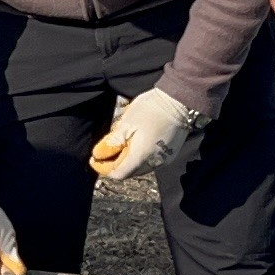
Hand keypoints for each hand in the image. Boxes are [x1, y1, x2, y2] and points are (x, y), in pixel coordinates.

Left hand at [89, 87, 204, 180]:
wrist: (180, 101)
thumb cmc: (152, 109)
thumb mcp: (126, 124)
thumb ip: (111, 143)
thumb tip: (99, 154)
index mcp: (141, 157)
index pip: (118, 173)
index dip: (103, 168)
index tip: (94, 158)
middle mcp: (154, 163)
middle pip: (128, 172)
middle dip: (114, 164)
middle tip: (104, 150)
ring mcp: (164, 159)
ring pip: (139, 168)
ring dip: (126, 160)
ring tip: (120, 144)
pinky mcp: (170, 154)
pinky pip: (150, 162)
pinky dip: (139, 157)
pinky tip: (135, 143)